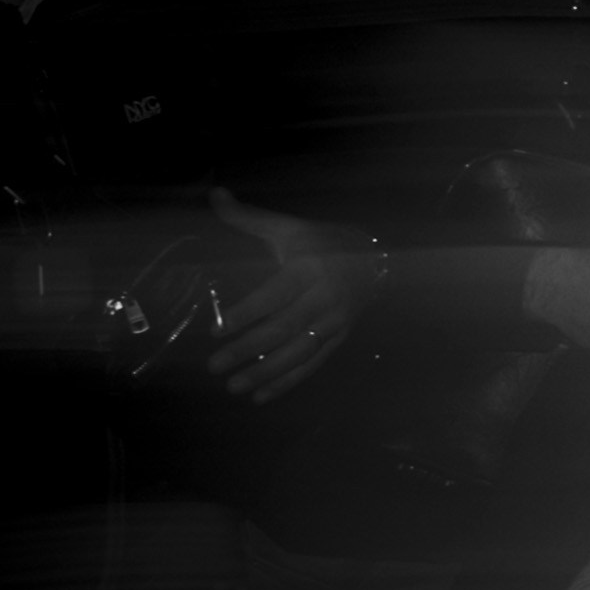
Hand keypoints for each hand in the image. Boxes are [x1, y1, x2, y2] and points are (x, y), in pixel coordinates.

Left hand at [209, 202, 379, 402]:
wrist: (376, 257)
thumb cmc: (320, 242)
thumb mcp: (287, 227)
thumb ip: (247, 217)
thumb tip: (214, 193)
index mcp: (309, 268)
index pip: (274, 295)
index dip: (246, 314)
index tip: (216, 330)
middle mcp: (325, 298)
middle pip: (283, 329)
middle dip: (247, 349)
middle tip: (214, 365)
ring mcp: (335, 321)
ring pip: (298, 352)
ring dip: (265, 373)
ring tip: (233, 387)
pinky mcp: (340, 338)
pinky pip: (313, 364)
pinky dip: (287, 382)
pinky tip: (260, 396)